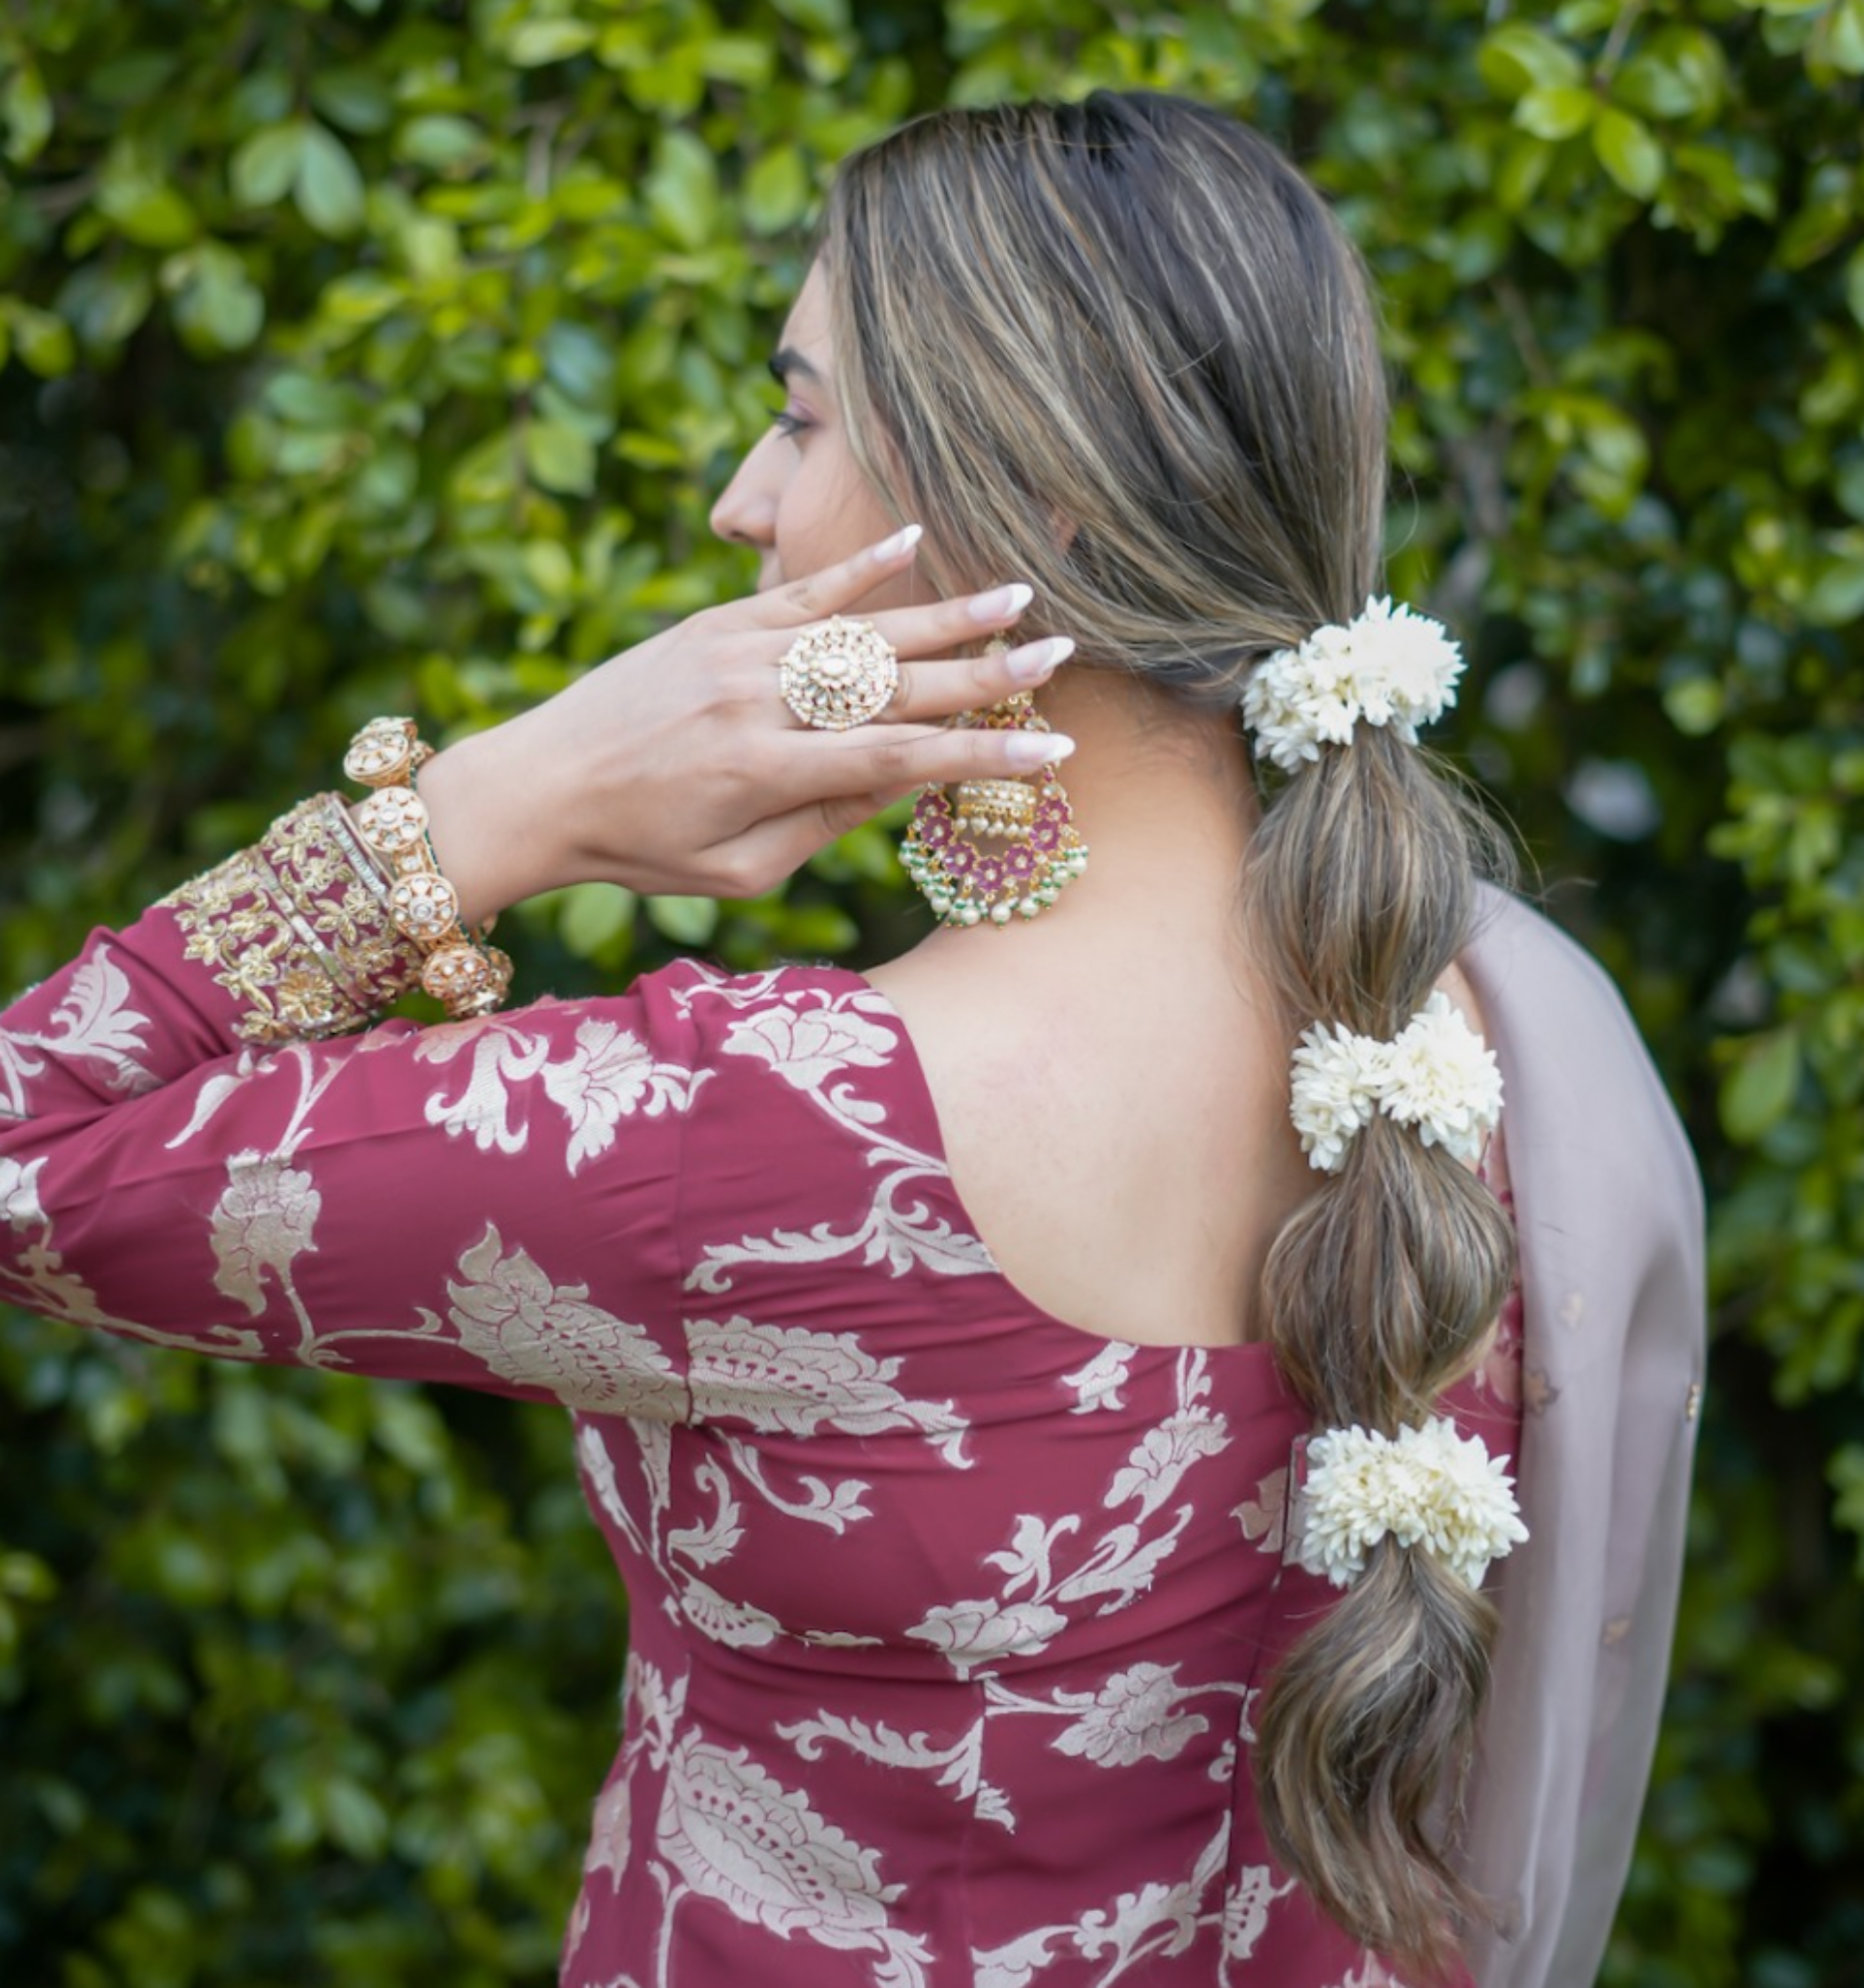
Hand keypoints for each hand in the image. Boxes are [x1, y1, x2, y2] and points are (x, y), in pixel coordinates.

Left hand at [413, 528, 1075, 922]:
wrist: (539, 785)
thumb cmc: (640, 849)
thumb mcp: (736, 870)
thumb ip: (821, 825)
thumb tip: (897, 784)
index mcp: (767, 774)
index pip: (899, 760)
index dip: (982, 755)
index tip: (1053, 748)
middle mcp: (759, 704)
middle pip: (896, 683)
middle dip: (987, 672)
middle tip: (1063, 652)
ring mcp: (736, 654)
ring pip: (860, 630)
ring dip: (943, 613)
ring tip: (1018, 593)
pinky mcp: (714, 625)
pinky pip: (800, 591)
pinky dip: (859, 567)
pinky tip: (916, 538)